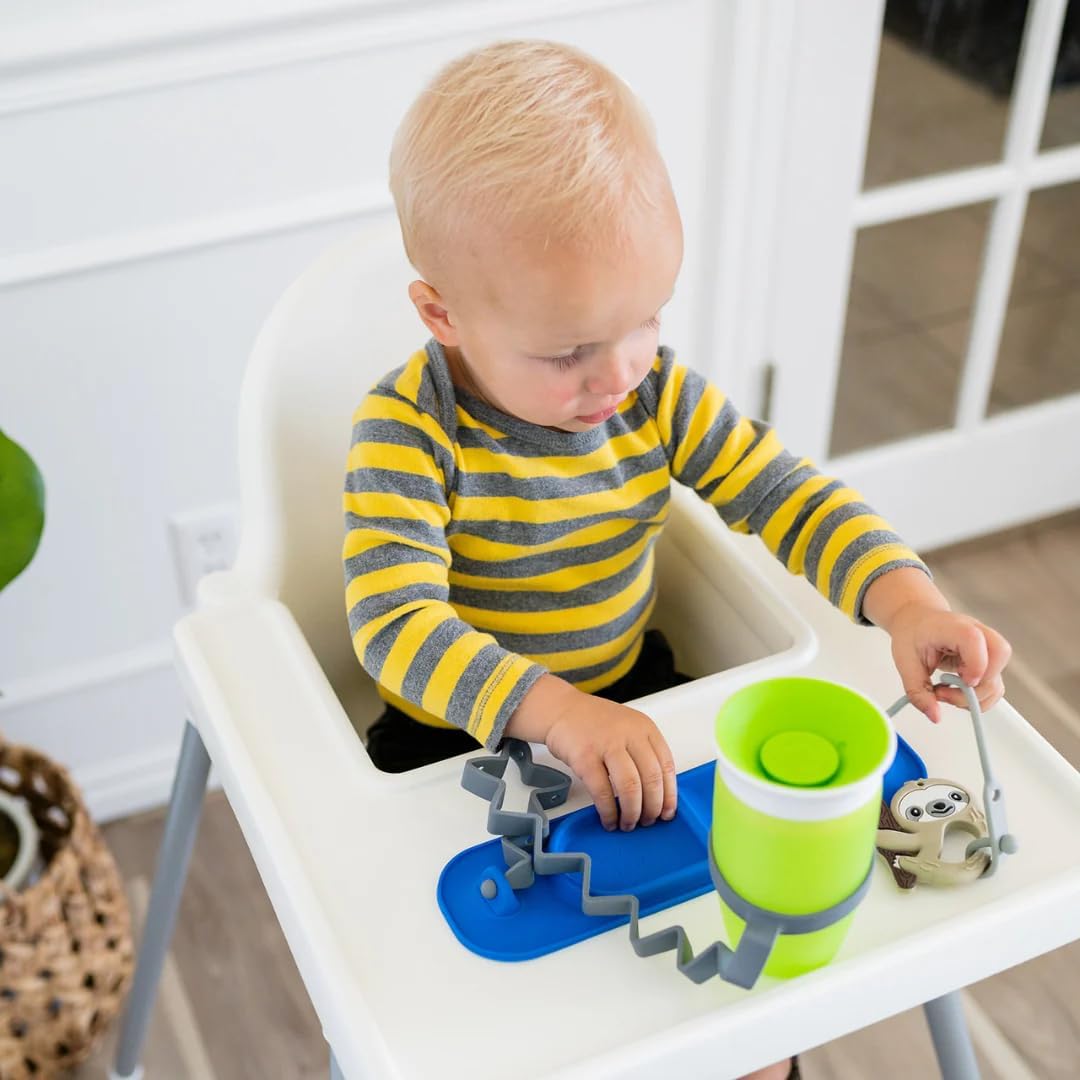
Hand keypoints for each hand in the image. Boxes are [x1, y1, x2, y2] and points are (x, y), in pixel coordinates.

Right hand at [545, 693, 677, 830]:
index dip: (669, 795)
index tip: (667, 812)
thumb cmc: (594, 723)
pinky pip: (602, 792)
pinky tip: (609, 819)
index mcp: (644, 728)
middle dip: (652, 807)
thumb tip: (657, 793)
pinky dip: (608, 811)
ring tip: (628, 823)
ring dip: (632, 812)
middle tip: (648, 821)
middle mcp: (629, 734)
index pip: (667, 766)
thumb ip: (643, 753)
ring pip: (630, 787)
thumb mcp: (627, 728)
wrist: (561, 709)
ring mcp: (606, 744)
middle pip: (651, 779)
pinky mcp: (585, 757)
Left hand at [888, 605, 1011, 722]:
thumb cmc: (913, 634)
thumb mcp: (905, 661)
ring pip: (998, 678)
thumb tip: (935, 716)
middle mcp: (978, 633)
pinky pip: (994, 686)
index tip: (960, 682)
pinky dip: (978, 697)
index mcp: (955, 626)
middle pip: (999, 657)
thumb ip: (918, 690)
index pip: (976, 640)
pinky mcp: (988, 663)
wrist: (918, 621)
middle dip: (976, 686)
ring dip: (975, 697)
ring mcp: (987, 648)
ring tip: (945, 692)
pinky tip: (956, 692)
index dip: (974, 665)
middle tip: (946, 692)